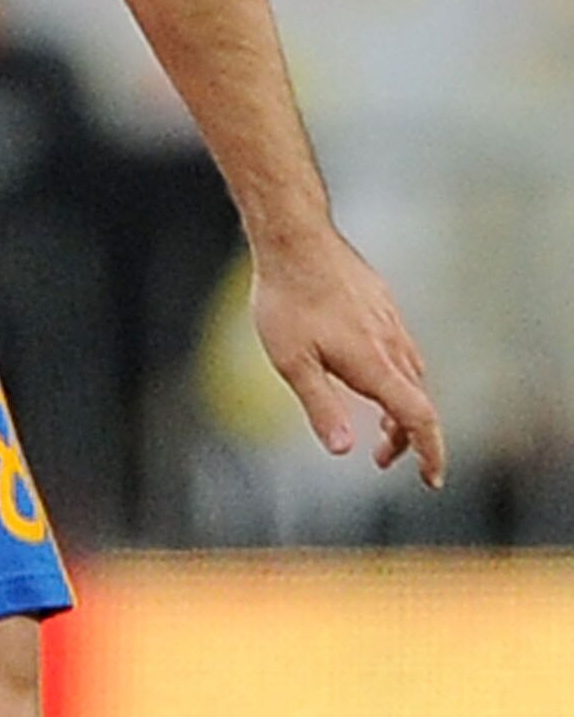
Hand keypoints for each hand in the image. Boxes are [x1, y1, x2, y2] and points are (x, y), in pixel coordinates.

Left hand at [249, 228, 445, 487]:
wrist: (294, 238)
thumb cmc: (286, 299)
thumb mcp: (292, 362)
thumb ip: (321, 408)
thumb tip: (345, 451)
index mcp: (374, 363)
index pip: (418, 417)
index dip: (430, 452)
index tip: (431, 478)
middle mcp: (391, 343)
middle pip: (416, 401)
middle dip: (406, 437)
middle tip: (380, 459)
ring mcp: (389, 320)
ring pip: (410, 374)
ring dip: (399, 406)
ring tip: (376, 423)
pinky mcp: (380, 302)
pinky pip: (400, 348)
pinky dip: (394, 375)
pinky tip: (368, 372)